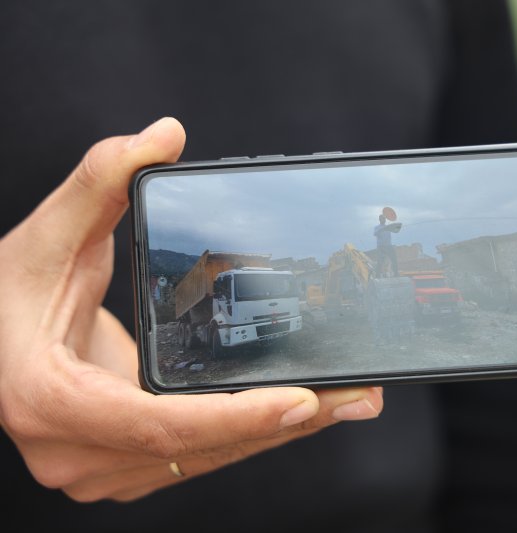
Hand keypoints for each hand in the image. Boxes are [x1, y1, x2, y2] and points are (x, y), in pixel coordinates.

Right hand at [0, 118, 382, 501]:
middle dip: (284, 423)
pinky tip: (298, 408)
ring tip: (347, 400)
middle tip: (358, 395)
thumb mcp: (48, 235)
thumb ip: (101, 179)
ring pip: (206, 458)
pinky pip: (198, 455)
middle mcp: (75, 449)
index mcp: (49, 400)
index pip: (156, 423)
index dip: (233, 416)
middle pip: (199, 448)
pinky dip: (249, 432)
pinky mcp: (123, 462)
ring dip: (278, 432)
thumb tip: (163, 134)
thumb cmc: (6, 296)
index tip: (301, 400)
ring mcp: (100, 464)